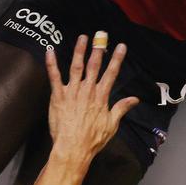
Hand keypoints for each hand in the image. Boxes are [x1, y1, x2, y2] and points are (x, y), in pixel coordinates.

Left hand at [45, 34, 138, 169]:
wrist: (73, 148)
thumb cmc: (92, 139)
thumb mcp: (112, 125)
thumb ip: (122, 108)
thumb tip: (135, 99)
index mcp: (101, 97)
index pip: (111, 73)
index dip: (117, 59)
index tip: (121, 46)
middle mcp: (88, 90)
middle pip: (94, 66)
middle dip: (98, 49)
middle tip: (101, 35)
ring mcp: (73, 92)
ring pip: (76, 66)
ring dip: (79, 51)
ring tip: (82, 38)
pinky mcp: (58, 96)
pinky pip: (54, 76)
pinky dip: (52, 63)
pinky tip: (50, 50)